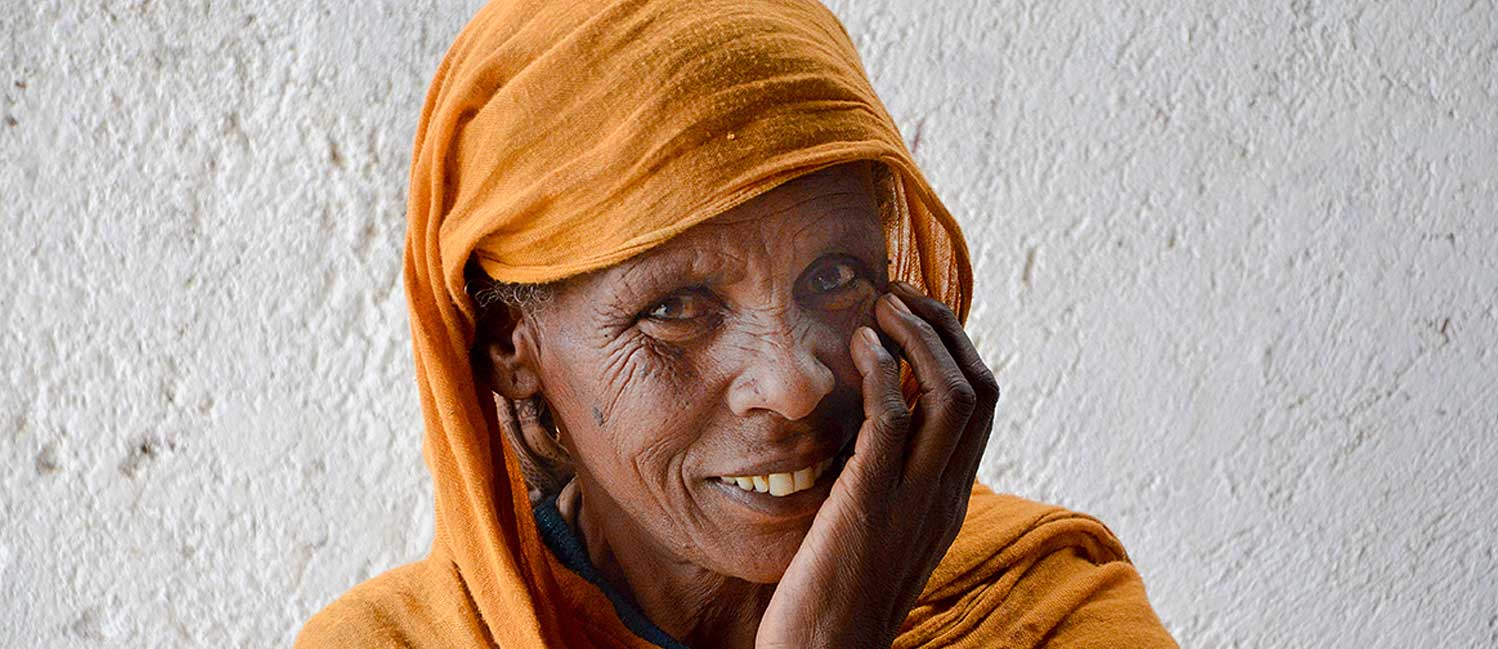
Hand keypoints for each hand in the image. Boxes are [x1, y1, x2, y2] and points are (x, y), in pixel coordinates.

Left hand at [756, 282, 999, 647]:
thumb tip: (869, 429)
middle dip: (944, 328)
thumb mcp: (878, 530)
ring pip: (953, 396)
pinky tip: (857, 349)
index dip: (955, 347)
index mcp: (948, 498)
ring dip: (920, 338)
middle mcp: (944, 495)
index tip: (916, 316)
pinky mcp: (870, 504)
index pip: (982, 405)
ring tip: (883, 306)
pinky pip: (893, 421)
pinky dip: (883, 372)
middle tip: (900, 295)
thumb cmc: (836, 596)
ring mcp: (914, 500)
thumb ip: (887, 480)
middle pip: (980, 389)